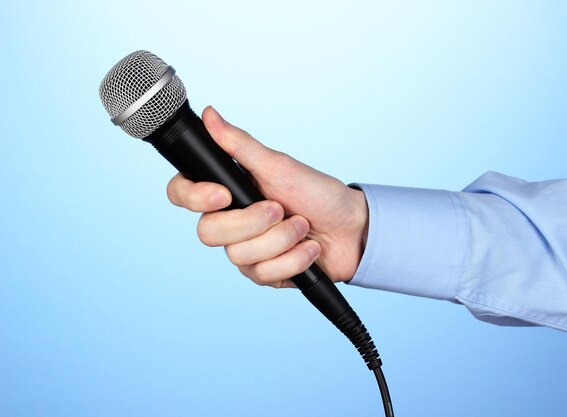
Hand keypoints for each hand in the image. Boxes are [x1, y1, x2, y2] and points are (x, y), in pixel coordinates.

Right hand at [167, 107, 368, 288]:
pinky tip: (309, 249)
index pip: (183, 194)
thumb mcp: (279, 166)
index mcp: (229, 191)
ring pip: (238, 256)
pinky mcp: (264, 273)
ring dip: (280, 240)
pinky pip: (263, 274)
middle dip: (252, 222)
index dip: (193, 197)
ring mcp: (246, 250)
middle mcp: (231, 222)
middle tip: (281, 209)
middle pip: (208, 232)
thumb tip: (210, 115)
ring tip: (303, 227)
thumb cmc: (317, 193)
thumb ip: (240, 145)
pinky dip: (293, 260)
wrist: (351, 229)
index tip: (223, 194)